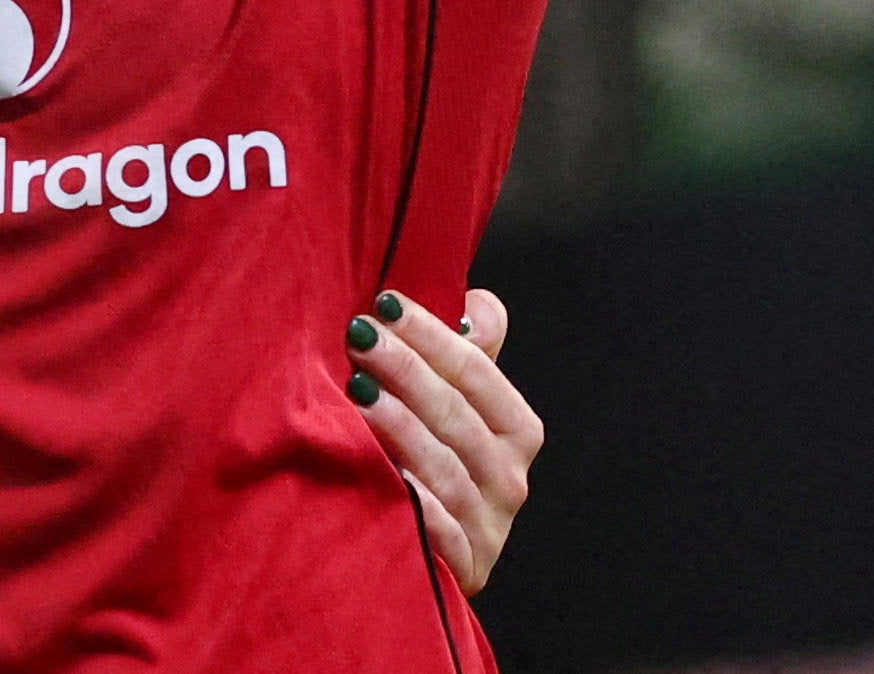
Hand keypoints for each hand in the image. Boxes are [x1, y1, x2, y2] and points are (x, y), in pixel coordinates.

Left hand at [347, 286, 543, 592]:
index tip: (385, 304)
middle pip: (457, 415)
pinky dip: (413, 499)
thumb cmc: (430, 461)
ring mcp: (489, 527)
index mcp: (516, 431)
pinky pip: (438, 530)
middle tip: (359, 336)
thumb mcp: (454, 406)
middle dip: (406, 369)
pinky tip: (378, 472)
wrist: (422, 557)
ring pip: (444, 467)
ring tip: (356, 390)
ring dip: (400, 425)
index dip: (433, 335)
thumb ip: (470, 355)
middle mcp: (510, 479)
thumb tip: (479, 303)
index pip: (478, 373)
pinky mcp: (464, 569)